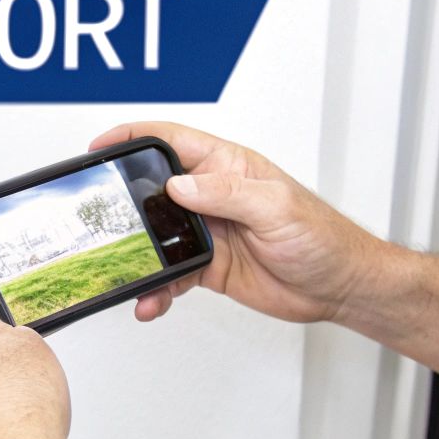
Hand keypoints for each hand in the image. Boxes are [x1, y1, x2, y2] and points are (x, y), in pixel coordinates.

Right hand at [89, 121, 388, 323]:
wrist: (337, 286)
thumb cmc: (321, 237)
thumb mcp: (276, 206)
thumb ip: (226, 193)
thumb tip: (180, 184)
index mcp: (227, 167)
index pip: (171, 141)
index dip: (133, 138)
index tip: (101, 148)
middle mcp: (212, 195)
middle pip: (153, 190)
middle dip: (124, 205)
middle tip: (100, 221)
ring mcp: (207, 231)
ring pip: (156, 238)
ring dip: (138, 257)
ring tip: (127, 274)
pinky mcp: (208, 266)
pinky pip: (171, 275)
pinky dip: (157, 289)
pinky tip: (152, 301)